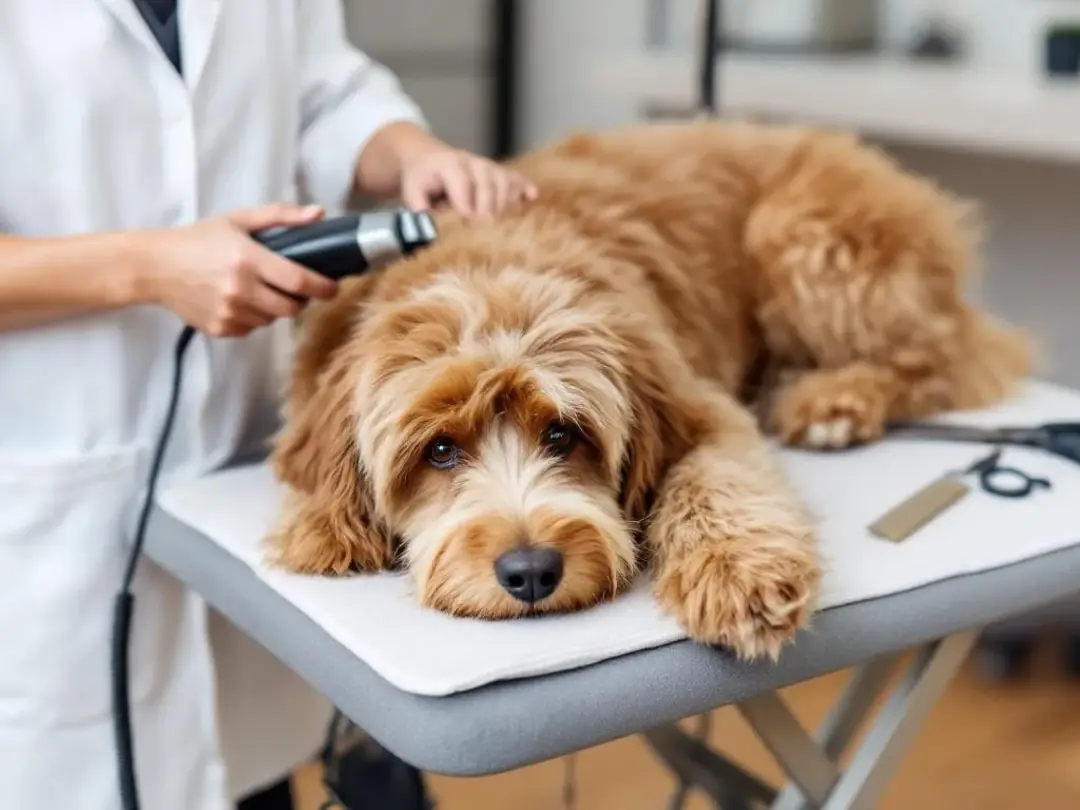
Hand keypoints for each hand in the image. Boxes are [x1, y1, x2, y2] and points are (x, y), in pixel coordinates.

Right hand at [134, 203, 338, 336]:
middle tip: (293, 288)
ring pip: (272, 320)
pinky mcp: (220, 329)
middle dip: (299, 299)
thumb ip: (280, 216)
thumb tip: (318, 214)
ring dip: (275, 308)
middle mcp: (240, 289)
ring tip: (261, 290)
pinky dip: (253, 318)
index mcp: (248, 259)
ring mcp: (230, 312)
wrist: (155, 266)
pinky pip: (251, 329)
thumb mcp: (238, 220)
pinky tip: (241, 301)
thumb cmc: (199, 239)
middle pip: (291, 308)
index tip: (333, 287)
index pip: (299, 281)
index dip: (323, 288)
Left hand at [400, 144, 537, 218]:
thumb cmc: (421, 179)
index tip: (467, 229)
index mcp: (450, 165)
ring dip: (505, 206)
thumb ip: (419, 210)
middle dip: (488, 213)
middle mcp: (473, 162)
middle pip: (489, 187)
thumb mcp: (412, 192)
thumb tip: (430, 231)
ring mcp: (489, 166)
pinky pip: (516, 178)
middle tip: (486, 236)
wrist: (427, 157)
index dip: (467, 209)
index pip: (464, 187)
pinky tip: (532, 197)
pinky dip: (524, 188)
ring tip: (501, 227)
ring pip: (505, 183)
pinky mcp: (499, 172)